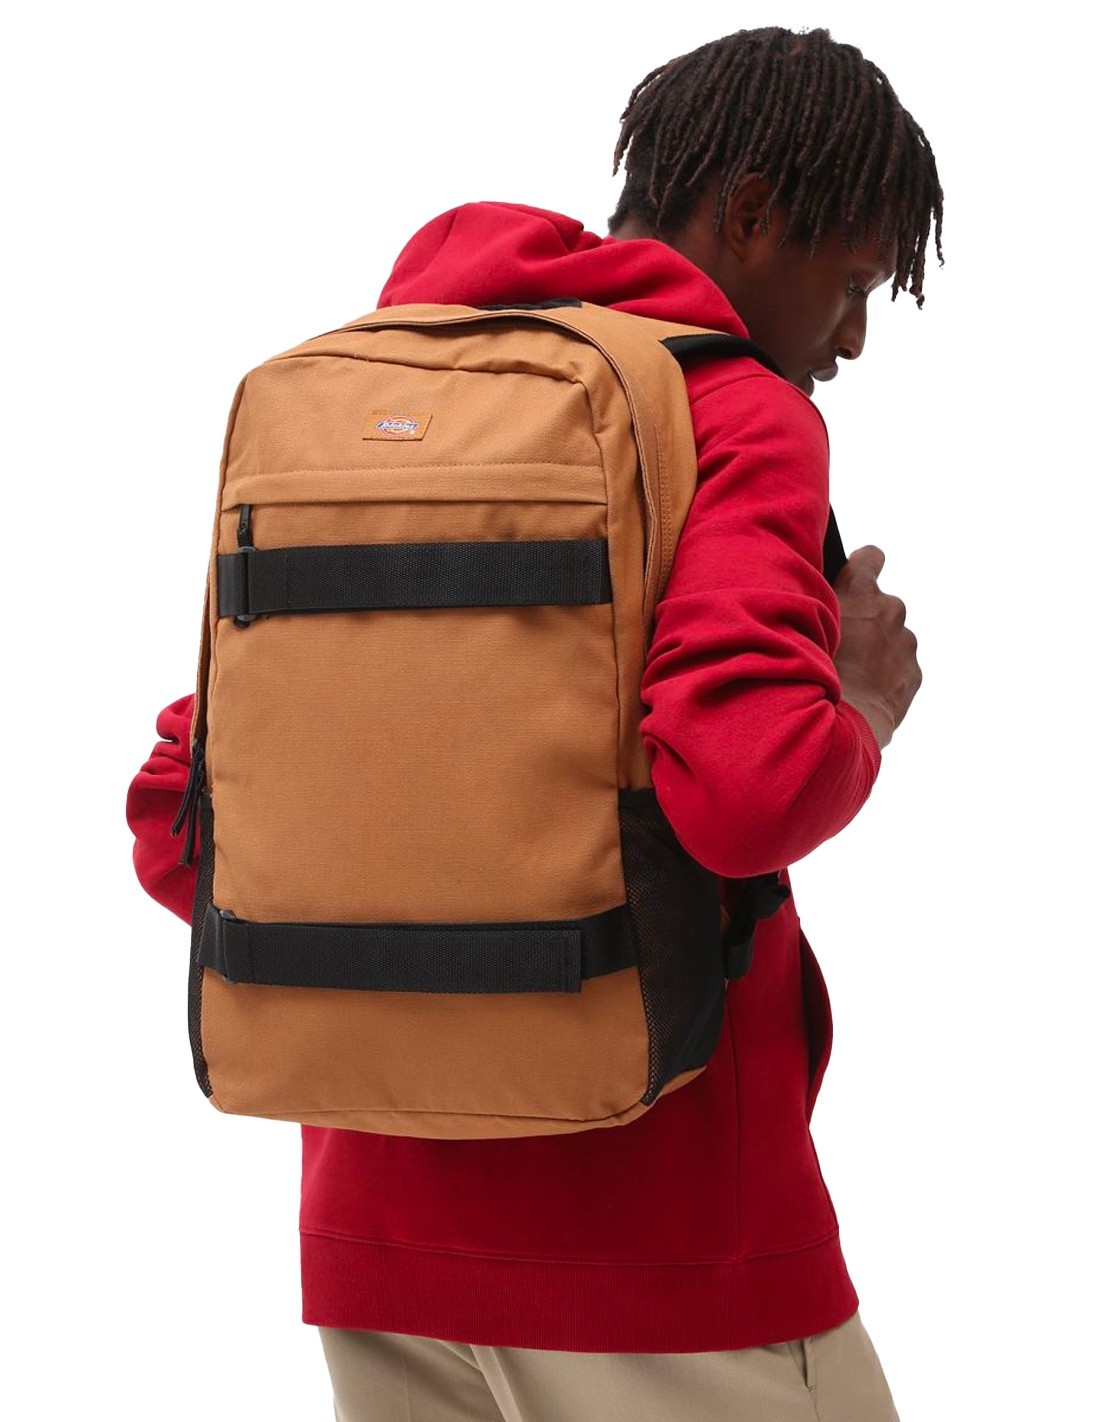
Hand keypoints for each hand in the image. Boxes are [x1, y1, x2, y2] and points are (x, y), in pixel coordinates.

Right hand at [833, 545, 921, 749]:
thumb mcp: (803, 627)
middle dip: (866, 619)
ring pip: (891, 637)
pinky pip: (899, 666)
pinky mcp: (914, 673)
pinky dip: (885, 674)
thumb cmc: (814, 673)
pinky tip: (864, 689)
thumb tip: (819, 598)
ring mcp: (905, 642)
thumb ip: (817, 603)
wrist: (841, 723)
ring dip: (876, 648)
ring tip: (851, 673)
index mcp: (862, 592)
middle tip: (841, 643)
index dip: (862, 566)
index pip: (871, 557)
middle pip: (880, 604)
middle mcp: (890, 610)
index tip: (854, 577)